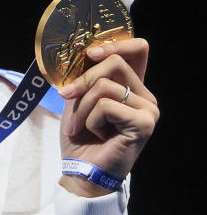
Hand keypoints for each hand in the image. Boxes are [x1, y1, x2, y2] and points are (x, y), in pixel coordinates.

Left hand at [57, 38, 158, 195]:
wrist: (80, 170)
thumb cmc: (80, 136)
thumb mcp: (78, 98)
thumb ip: (85, 75)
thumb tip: (81, 50)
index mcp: (131, 86)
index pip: (137, 49)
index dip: (114, 43)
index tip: (89, 52)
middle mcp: (144, 96)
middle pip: (114, 62)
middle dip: (82, 79)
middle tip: (66, 96)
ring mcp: (148, 110)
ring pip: (104, 85)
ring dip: (81, 107)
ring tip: (80, 126)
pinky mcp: (144, 124)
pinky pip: (106, 105)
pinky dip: (90, 119)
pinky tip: (96, 134)